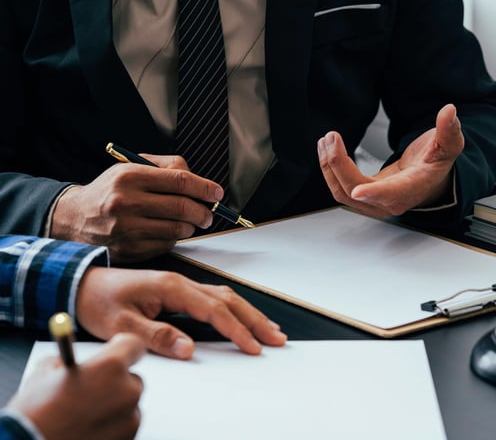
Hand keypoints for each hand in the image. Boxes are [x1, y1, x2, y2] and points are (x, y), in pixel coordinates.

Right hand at [7, 333, 144, 439]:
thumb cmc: (35, 416)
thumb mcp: (43, 376)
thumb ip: (64, 362)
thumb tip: (67, 363)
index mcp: (111, 366)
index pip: (133, 345)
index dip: (122, 348)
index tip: (114, 351)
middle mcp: (128, 390)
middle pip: (131, 378)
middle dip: (114, 383)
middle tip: (91, 391)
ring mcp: (131, 418)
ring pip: (128, 405)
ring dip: (113, 407)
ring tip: (83, 416)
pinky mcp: (129, 438)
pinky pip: (124, 426)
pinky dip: (111, 427)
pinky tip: (87, 430)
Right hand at [51, 155, 223, 262]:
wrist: (74, 218)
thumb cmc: (110, 192)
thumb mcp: (131, 168)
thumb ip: (166, 167)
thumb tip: (200, 182)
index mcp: (129, 177)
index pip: (180, 181)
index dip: (205, 188)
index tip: (216, 193)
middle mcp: (126, 202)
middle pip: (183, 207)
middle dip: (204, 211)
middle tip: (209, 213)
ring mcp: (127, 229)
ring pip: (179, 229)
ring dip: (191, 226)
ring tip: (186, 221)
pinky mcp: (129, 250)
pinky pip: (167, 245)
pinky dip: (173, 238)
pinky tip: (164, 231)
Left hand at [75, 267, 286, 359]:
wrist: (82, 284)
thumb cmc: (99, 301)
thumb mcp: (121, 325)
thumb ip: (156, 336)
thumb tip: (187, 348)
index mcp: (171, 287)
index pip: (213, 310)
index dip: (236, 329)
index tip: (252, 346)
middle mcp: (182, 283)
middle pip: (229, 299)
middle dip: (255, 319)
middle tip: (276, 337)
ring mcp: (183, 285)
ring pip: (226, 297)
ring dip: (250, 313)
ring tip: (269, 330)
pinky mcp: (180, 291)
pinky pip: (216, 298)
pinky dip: (235, 310)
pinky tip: (243, 319)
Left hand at [318, 103, 463, 216]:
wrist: (429, 180)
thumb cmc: (436, 163)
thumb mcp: (448, 145)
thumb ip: (448, 130)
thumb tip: (449, 111)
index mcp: (413, 187)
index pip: (393, 193)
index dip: (375, 193)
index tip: (359, 190)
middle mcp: (391, 201)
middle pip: (356, 192)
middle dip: (338, 165)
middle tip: (331, 137)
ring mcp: (375, 202)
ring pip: (343, 193)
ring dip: (329, 168)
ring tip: (325, 141)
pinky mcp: (364, 197)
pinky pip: (341, 189)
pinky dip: (331, 171)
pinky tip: (327, 151)